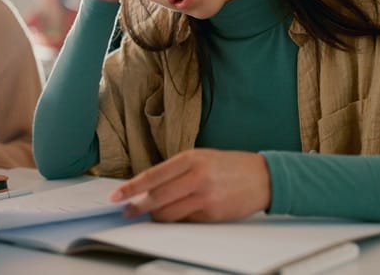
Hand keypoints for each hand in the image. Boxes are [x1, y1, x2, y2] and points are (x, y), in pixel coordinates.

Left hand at [109, 149, 271, 221]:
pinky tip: (176, 215)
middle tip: (127, 211)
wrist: (263, 177)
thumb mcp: (201, 158)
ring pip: (169, 214)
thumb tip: (147, 188)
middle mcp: (196, 177)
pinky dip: (176, 220)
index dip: (131, 189)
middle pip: (157, 198)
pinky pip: (185, 221)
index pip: (152, 176)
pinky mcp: (213, 214)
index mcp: (191, 159)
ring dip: (155, 216)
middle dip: (138, 207)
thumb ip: (175, 171)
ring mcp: (205, 197)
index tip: (116, 197)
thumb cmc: (229, 166)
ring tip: (152, 214)